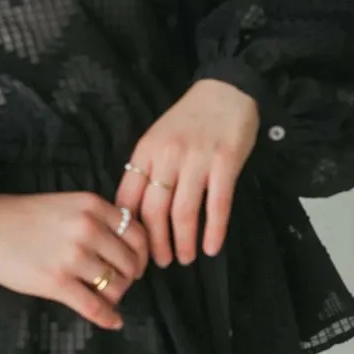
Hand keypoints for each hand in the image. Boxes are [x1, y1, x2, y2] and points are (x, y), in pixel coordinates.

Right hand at [0, 192, 149, 329]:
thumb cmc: (27, 216)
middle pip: (131, 263)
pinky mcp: (57, 282)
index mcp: (93, 206)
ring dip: (115, 296)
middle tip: (118, 282)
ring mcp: (73, 256)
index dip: (142, 254)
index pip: (137, 234)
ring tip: (106, 297)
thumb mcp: (70, 204)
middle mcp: (88, 229)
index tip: (135, 264)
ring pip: (116, 286)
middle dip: (129, 277)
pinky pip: (94, 307)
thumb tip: (127, 246)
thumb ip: (99, 218)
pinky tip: (112, 321)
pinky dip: (108, 317)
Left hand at [115, 78, 258, 267]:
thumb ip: (147, 170)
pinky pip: (218, 205)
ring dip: (183, 242)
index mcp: (145, 151)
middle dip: (156, 244)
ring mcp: (197, 159)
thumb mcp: (157, 138)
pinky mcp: (225, 162)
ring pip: (184, 212)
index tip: (133, 250)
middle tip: (160, 263)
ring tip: (184, 259)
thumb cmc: (188, 119)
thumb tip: (136, 214)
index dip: (130, 230)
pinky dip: (214, 231)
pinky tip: (212, 247)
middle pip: (154, 211)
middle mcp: (167, 156)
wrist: (225, 90)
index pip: (129, 198)